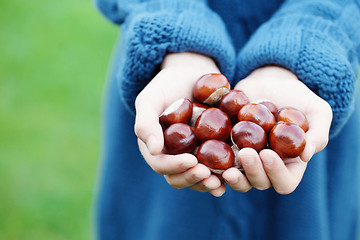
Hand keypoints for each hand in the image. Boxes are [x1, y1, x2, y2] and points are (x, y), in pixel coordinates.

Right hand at [134, 52, 225, 196]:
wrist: (192, 74)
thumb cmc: (167, 85)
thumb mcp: (151, 99)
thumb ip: (146, 122)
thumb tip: (154, 150)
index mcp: (156, 148)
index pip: (161, 165)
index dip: (175, 167)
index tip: (191, 161)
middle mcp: (174, 156)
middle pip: (180, 178)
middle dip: (193, 179)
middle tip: (208, 175)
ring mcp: (194, 155)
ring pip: (199, 178)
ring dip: (208, 183)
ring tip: (222, 181)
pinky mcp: (212, 151)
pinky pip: (218, 168)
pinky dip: (225, 174)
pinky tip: (235, 173)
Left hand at [222, 66, 332, 193]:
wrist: (267, 82)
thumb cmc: (296, 97)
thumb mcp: (317, 110)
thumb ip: (317, 133)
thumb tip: (305, 156)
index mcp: (288, 165)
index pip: (285, 182)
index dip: (276, 173)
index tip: (268, 153)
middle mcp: (264, 167)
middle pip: (258, 182)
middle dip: (252, 172)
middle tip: (246, 152)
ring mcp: (243, 160)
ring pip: (236, 178)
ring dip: (231, 176)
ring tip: (224, 166)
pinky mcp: (225, 148)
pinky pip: (216, 163)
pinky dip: (210, 166)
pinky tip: (203, 160)